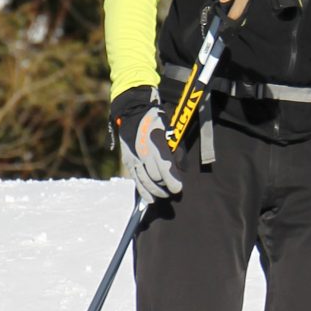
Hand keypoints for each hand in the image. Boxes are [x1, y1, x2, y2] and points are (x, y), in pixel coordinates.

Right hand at [111, 86, 182, 201]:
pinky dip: (143, 191)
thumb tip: (182, 169)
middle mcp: (142, 151)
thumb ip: (178, 150)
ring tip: (164, 195)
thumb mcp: (171, 130)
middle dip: (165, 186)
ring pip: (145, 181)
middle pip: (155, 177)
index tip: (178, 189)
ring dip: (156, 190)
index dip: (172, 180)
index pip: (164, 167)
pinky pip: (136, 179)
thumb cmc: (157, 120)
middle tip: (173, 190)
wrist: (134, 111)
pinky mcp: (128, 161)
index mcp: (154, 143)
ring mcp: (133, 157)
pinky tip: (150, 199)